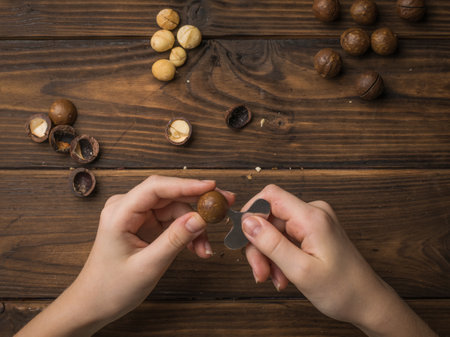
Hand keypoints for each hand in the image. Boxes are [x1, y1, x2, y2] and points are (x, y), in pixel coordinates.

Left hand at [16, 175, 233, 336]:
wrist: (94, 304)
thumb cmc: (111, 288)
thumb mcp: (148, 266)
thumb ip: (175, 239)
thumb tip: (200, 218)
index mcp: (119, 213)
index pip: (156, 188)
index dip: (186, 185)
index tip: (212, 187)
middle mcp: (127, 208)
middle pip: (169, 195)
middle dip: (197, 203)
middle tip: (224, 209)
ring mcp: (136, 215)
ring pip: (175, 209)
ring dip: (194, 225)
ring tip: (205, 247)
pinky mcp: (144, 224)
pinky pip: (172, 220)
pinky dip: (186, 232)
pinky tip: (197, 247)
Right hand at [241, 185, 436, 336]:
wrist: (368, 303)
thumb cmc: (342, 290)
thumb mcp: (300, 270)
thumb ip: (271, 243)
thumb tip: (246, 221)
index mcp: (312, 217)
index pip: (270, 196)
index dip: (250, 213)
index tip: (242, 240)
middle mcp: (313, 213)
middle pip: (269, 217)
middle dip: (259, 245)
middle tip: (260, 273)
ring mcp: (314, 222)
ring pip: (274, 230)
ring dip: (269, 255)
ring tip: (275, 279)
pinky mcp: (313, 232)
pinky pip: (285, 237)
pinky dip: (279, 257)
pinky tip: (283, 275)